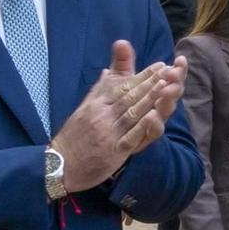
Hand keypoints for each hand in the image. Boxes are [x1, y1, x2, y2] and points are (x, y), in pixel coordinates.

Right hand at [50, 42, 185, 192]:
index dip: (142, 75)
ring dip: (150, 98)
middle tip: (168, 70)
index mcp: (97, 104)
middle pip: (129, 96)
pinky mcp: (114, 150)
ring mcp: (109, 132)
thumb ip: (100, 90)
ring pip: (132, 112)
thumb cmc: (75, 136)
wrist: (60, 164)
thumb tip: (107, 71)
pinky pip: (131, 136)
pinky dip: (143, 126)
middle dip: (150, 82)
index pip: (122, 86)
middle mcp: (102, 115)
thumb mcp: (85, 108)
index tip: (159, 65)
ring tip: (165, 85)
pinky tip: (155, 116)